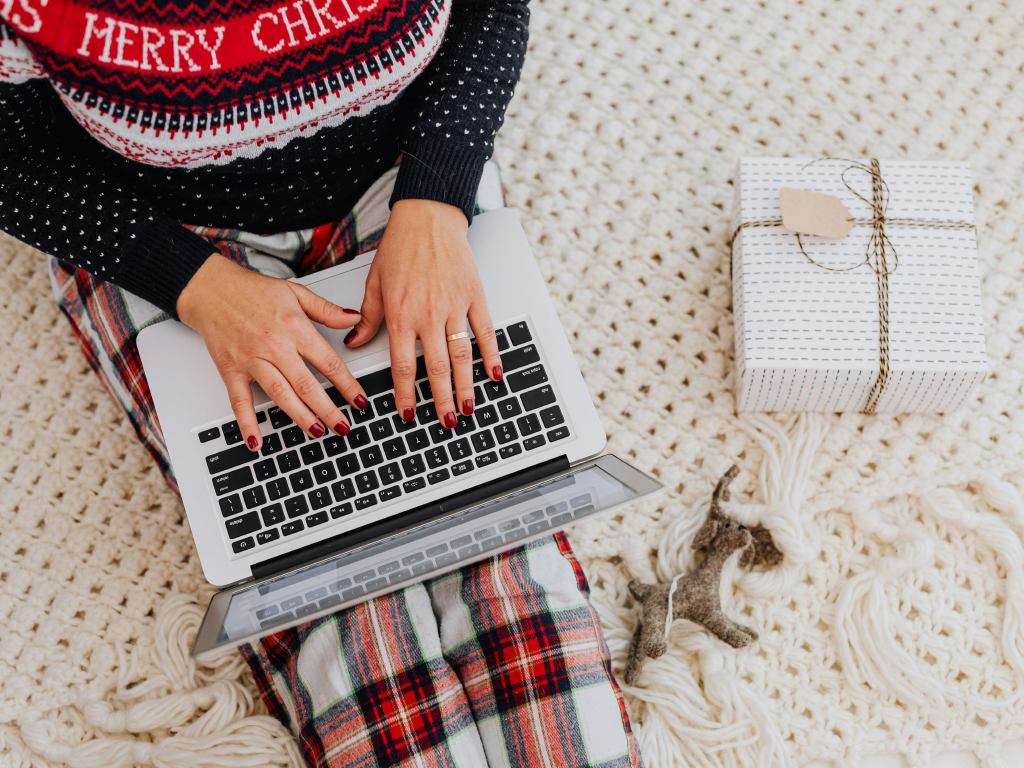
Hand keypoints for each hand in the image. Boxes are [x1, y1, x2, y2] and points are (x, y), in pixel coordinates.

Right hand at [176, 255, 368, 451]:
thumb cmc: (252, 291)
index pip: (328, 362)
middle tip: (343, 426)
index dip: (347, 384)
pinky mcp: (231, 371)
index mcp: (294, 328)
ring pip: (280, 395)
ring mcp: (252, 360)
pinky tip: (258, 442)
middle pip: (307, 384)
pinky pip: (240, 401)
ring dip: (300, 416)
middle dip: (328, 409)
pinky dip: (247, 423)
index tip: (360, 400)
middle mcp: (274, 346)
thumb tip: (354, 317)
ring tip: (317, 432)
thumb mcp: (296, 292)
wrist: (211, 289)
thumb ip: (327, 309)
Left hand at [345, 199, 503, 427]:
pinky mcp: (474, 296)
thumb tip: (354, 342)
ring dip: (466, 385)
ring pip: (461, 355)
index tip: (408, 413)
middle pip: (436, 368)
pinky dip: (491, 354)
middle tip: (446, 421)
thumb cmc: (401, 246)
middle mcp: (428, 314)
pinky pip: (485, 331)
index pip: (402, 364)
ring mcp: (454, 306)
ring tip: (468, 407)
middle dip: (440, 399)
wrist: (428, 217)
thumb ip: (367, 317)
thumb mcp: (375, 283)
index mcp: (401, 314)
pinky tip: (494, 374)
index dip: (405, 393)